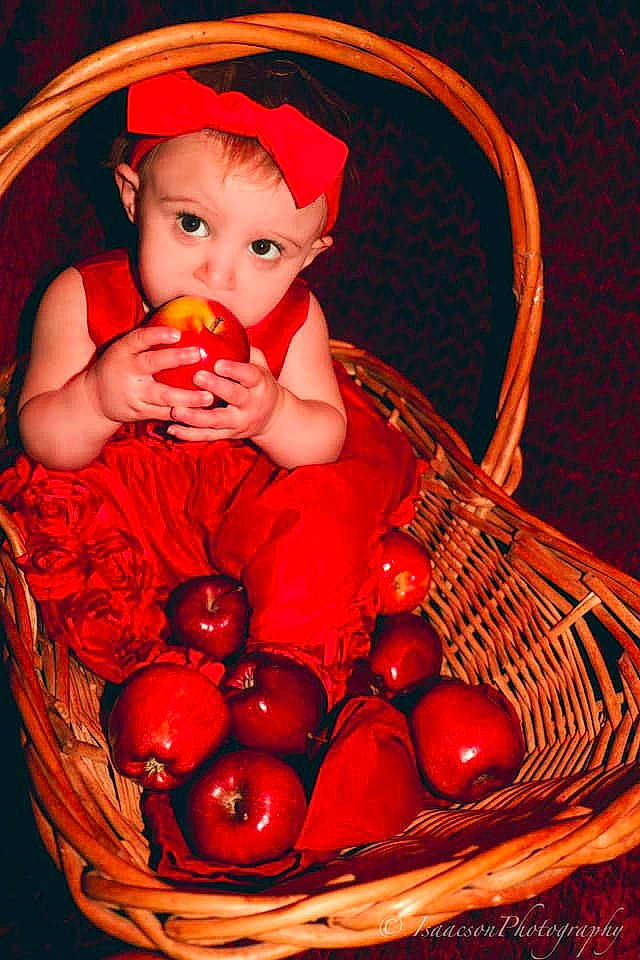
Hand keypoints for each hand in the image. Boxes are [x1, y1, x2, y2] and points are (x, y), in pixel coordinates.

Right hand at [87, 325, 214, 423]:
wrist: (94, 400)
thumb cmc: (119, 367)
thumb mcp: (125, 350)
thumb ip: (147, 341)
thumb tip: (184, 321)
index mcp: (122, 351)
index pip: (139, 338)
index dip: (158, 335)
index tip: (178, 332)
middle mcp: (126, 372)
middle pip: (151, 364)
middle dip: (175, 359)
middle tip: (198, 354)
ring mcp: (133, 394)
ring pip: (162, 396)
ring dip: (188, 397)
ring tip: (209, 396)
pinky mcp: (139, 412)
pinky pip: (163, 413)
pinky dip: (183, 413)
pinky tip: (201, 412)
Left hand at [166, 347, 281, 442]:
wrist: (273, 419)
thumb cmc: (260, 385)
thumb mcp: (260, 366)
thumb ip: (245, 349)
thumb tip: (224, 323)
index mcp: (260, 385)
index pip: (250, 376)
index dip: (235, 370)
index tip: (219, 363)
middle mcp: (250, 405)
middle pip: (234, 397)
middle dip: (216, 388)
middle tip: (196, 377)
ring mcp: (238, 422)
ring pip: (216, 421)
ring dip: (195, 417)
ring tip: (176, 410)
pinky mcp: (228, 435)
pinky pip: (207, 436)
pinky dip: (189, 434)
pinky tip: (171, 428)